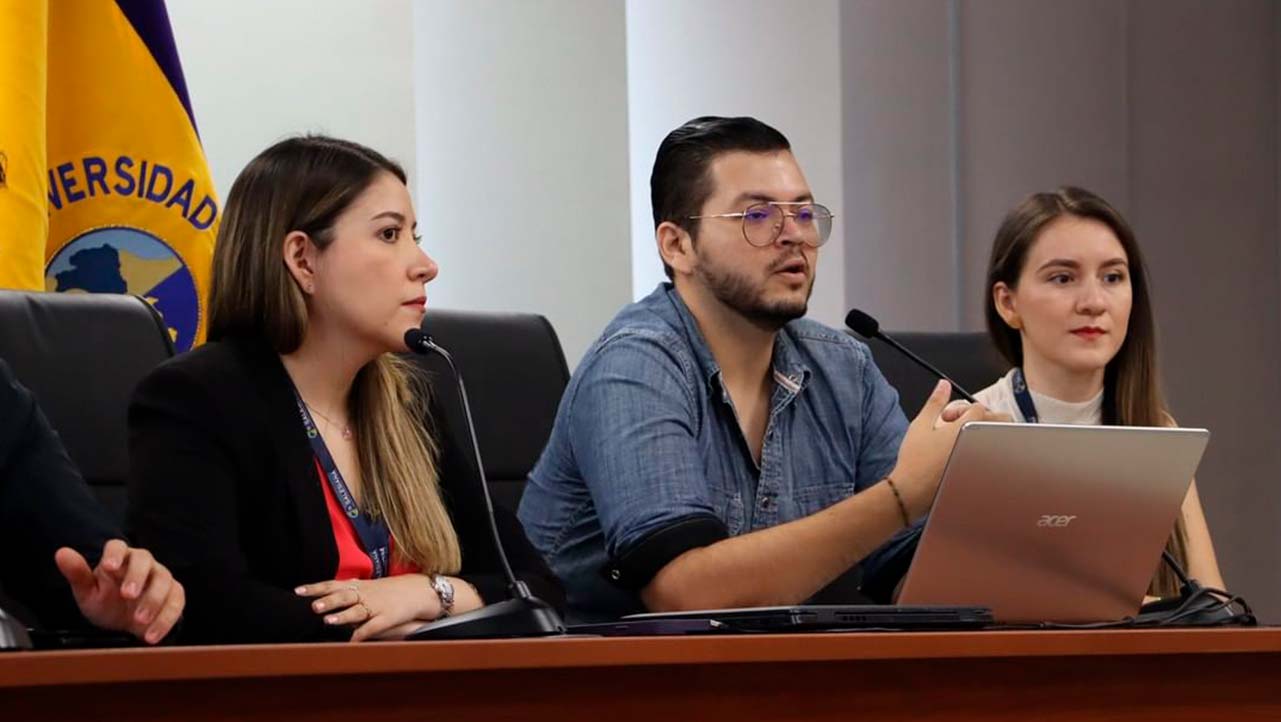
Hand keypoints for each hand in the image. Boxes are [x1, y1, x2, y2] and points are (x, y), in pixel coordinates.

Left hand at [54, 540, 184, 644]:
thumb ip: (77, 574)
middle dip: (137, 577)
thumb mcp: (88, 593)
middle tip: (127, 596)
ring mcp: (161, 578)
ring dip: (153, 600)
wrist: (126, 625)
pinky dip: (166, 619)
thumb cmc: (106, 603)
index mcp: (120, 559)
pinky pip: (176, 602)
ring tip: (139, 620)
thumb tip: (62, 552)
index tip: (109, 567)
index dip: (115, 554)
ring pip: (164, 581)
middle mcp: (144, 564)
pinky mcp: (175, 594)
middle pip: (145, 560)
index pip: (118, 546)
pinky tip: (151, 635)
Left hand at [296, 575, 441, 641]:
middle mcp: (365, 594)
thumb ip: (349, 590)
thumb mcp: (369, 586)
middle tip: (313, 606)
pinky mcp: (388, 617)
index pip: (333, 584)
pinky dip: (362, 634)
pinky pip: (372, 627)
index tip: (297, 591)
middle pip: (344, 596)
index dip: (315, 587)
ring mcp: (377, 606)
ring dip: (342, 616)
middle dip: (328, 601)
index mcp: (359, 585)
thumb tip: (325, 595)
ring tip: (328, 621)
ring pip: (357, 611)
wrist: (419, 590)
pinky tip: (351, 642)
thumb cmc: (390, 590)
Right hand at [889, 381, 1005, 517]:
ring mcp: (986, 459)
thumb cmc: (915, 460)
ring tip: (971, 439)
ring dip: (992, 433)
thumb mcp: (921, 425)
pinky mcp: (987, 474)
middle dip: (986, 417)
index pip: (978, 407)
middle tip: (965, 425)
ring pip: (1005, 437)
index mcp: (966, 426)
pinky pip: (1001, 459)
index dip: (963, 410)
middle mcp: (981, 441)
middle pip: (1001, 418)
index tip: (948, 419)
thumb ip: (935, 402)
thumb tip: (943, 385)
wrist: (912, 491)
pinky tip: (974, 458)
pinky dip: (994, 454)